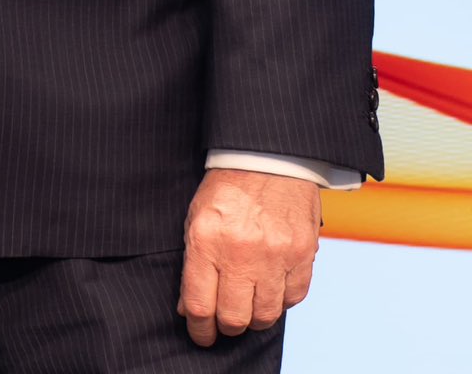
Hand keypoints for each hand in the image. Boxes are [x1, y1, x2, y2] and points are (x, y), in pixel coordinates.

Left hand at [178, 170, 320, 347]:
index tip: (199, 334)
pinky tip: (269, 289)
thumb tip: (189, 307)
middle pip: (234, 317)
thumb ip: (193, 263)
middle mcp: (242, 252)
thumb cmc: (226, 188)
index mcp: (207, 240)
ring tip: (246, 307)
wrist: (267, 159)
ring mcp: (276, 256)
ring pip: (266, 316)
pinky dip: (280, 302)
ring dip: (254, 318)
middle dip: (226, 326)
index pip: (200, 304)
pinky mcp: (302, 256)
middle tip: (223, 322)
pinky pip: (292, 299)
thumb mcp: (196, 218)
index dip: (199, 328)